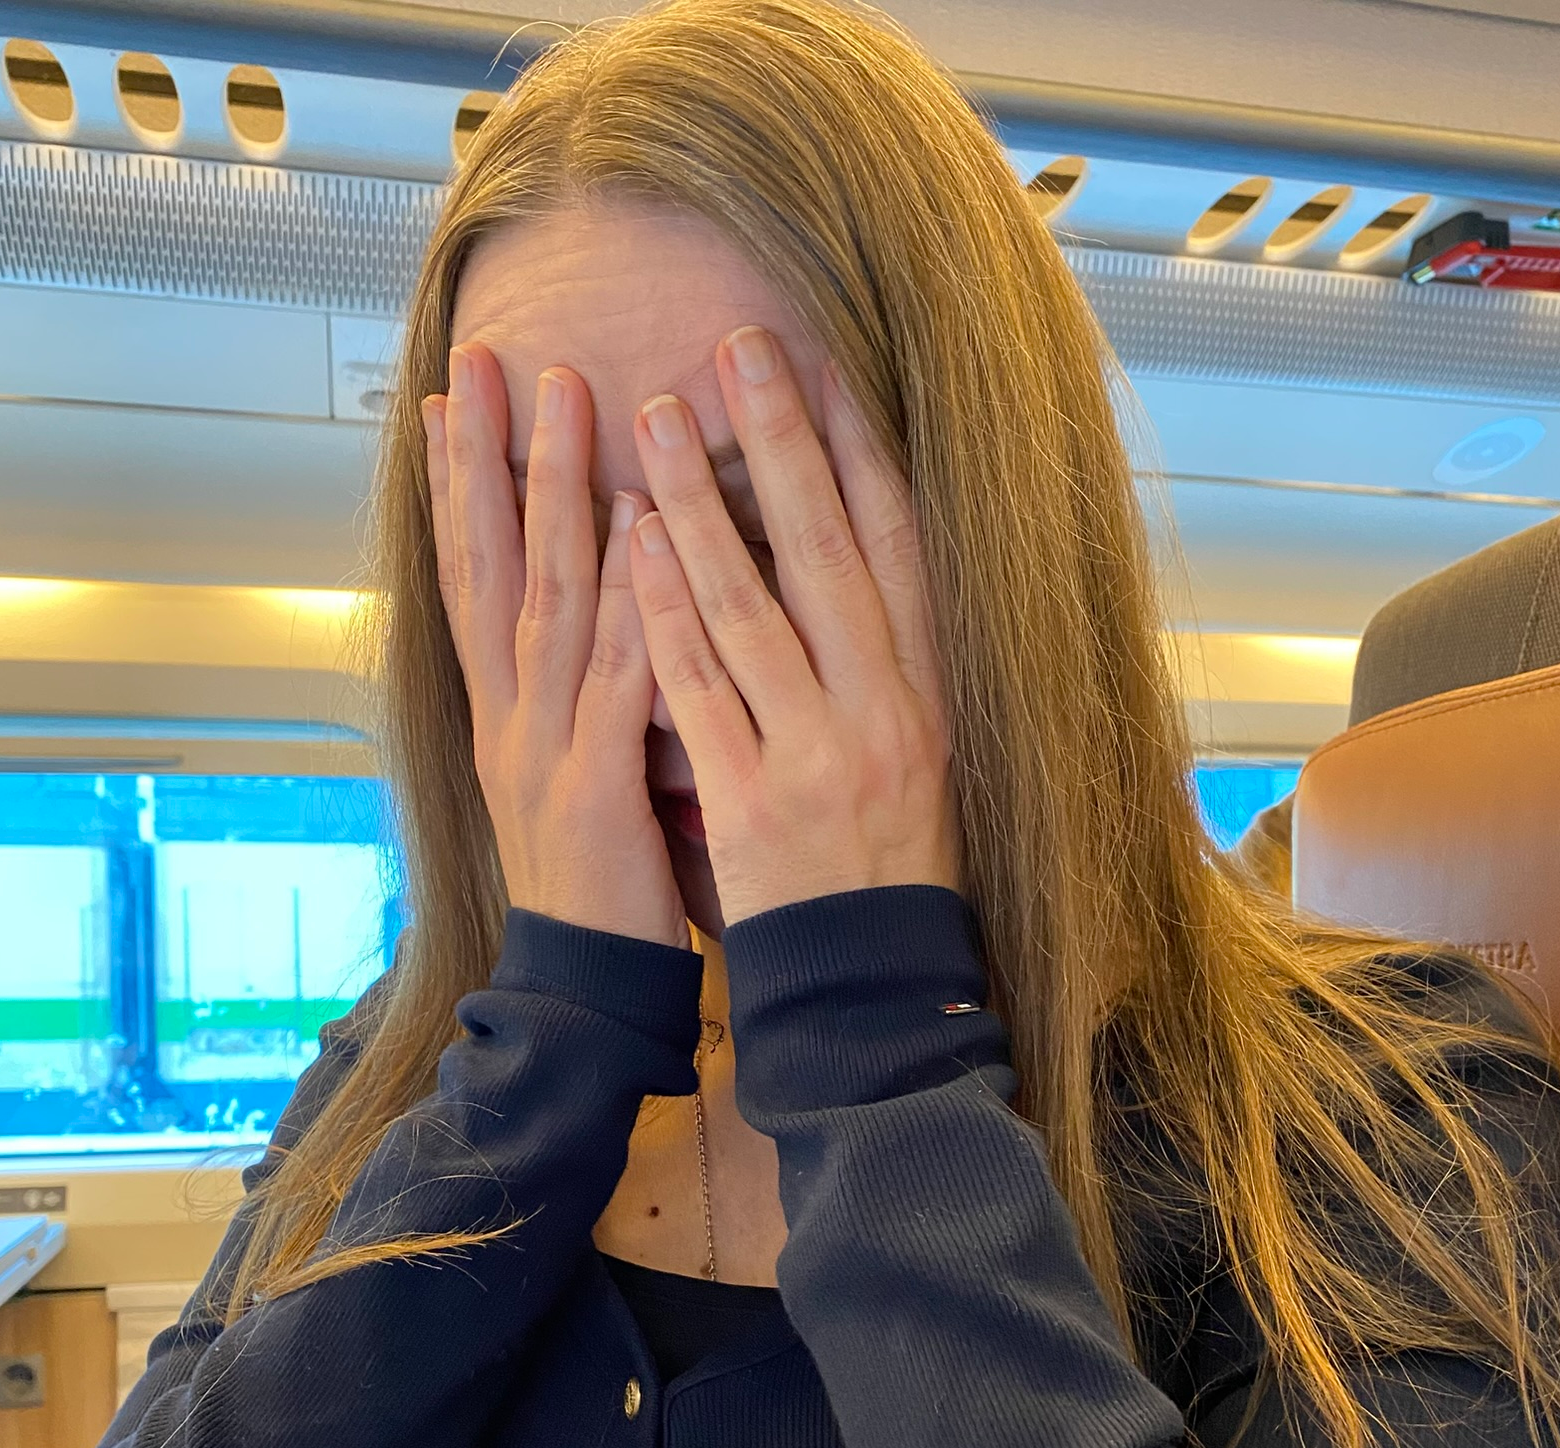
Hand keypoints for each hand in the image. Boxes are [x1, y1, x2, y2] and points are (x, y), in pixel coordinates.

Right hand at [424, 343, 689, 949]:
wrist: (581, 988)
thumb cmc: (590, 884)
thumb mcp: (563, 776)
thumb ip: (570, 697)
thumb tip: (590, 618)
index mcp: (500, 714)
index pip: (471, 579)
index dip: (459, 488)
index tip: (452, 400)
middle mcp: (507, 717)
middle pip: (490, 566)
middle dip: (488, 457)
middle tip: (490, 360)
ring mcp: (543, 749)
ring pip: (545, 598)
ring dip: (554, 493)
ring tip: (568, 398)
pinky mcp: (593, 788)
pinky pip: (614, 677)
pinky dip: (629, 598)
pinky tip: (642, 527)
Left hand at [627, 328, 958, 926]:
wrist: (870, 990)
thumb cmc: (895, 870)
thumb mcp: (927, 760)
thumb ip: (892, 669)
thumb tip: (864, 567)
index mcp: (931, 695)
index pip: (899, 547)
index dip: (861, 451)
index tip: (822, 369)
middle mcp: (883, 711)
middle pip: (827, 550)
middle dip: (783, 439)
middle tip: (738, 346)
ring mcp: (816, 755)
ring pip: (749, 603)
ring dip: (697, 502)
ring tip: (654, 417)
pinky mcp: (751, 802)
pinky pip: (697, 689)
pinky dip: (661, 610)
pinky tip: (628, 542)